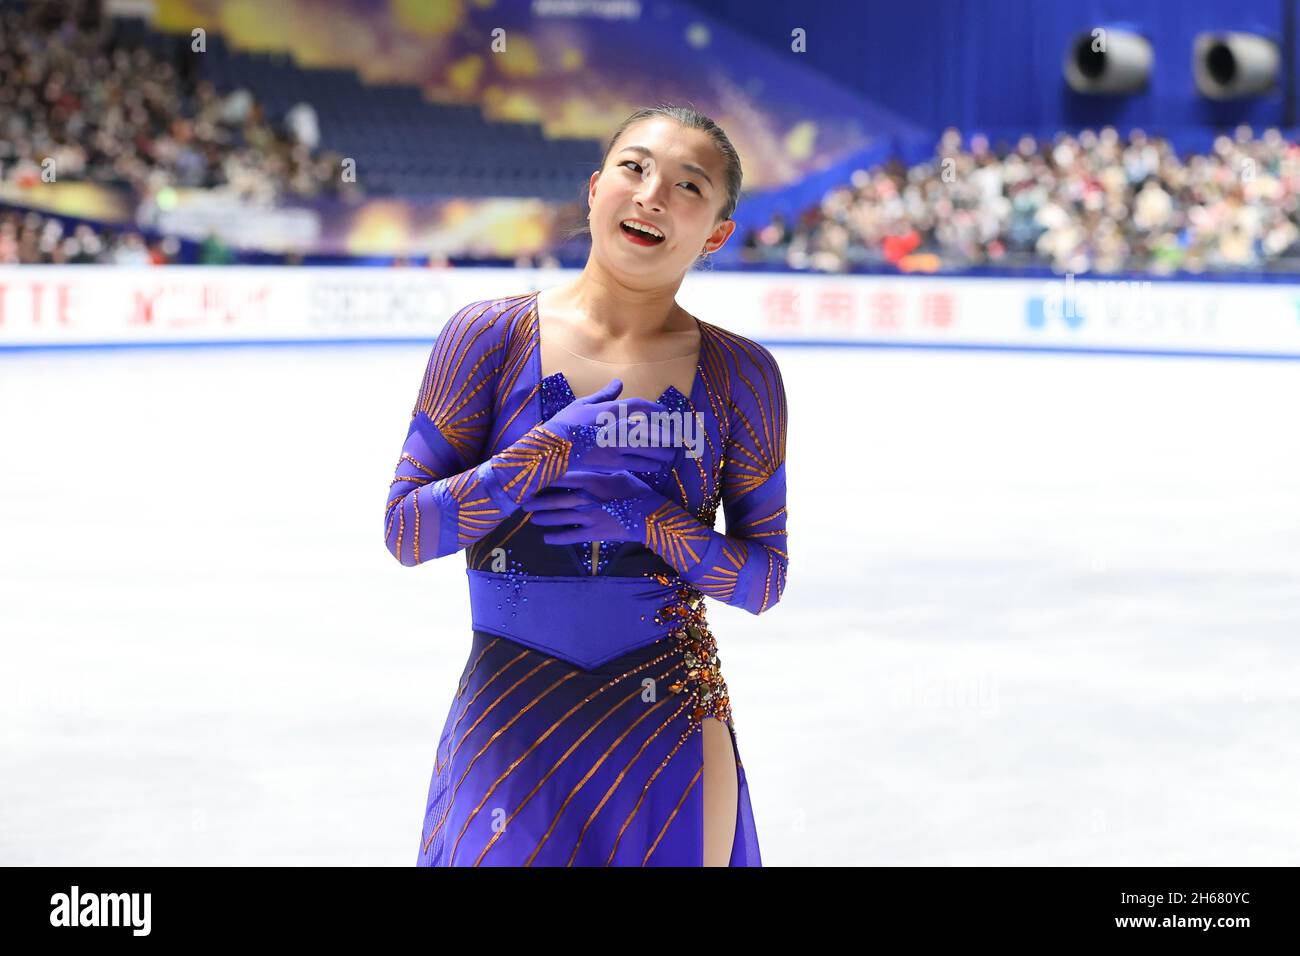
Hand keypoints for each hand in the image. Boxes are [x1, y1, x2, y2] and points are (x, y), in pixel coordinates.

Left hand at [519, 469, 665, 544]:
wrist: (651, 515)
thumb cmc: (637, 491)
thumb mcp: (620, 474)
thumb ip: (602, 469)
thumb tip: (592, 457)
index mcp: (592, 481)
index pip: (563, 478)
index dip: (546, 478)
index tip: (533, 478)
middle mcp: (586, 499)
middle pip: (556, 499)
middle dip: (538, 501)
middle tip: (524, 502)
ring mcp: (589, 517)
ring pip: (560, 518)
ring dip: (544, 518)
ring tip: (532, 518)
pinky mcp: (594, 533)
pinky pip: (570, 536)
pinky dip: (557, 538)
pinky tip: (546, 538)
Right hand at [540, 378, 677, 473]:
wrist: (551, 449)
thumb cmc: (564, 424)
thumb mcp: (583, 404)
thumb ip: (604, 394)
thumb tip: (619, 382)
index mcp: (608, 411)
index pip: (639, 406)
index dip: (655, 408)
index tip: (665, 411)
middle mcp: (616, 429)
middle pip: (652, 431)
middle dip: (667, 435)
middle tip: (678, 437)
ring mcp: (615, 448)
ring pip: (649, 451)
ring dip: (663, 452)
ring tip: (671, 453)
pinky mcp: (612, 465)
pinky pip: (639, 465)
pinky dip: (651, 465)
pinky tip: (656, 465)